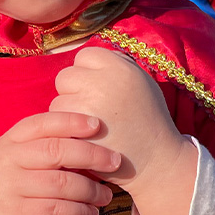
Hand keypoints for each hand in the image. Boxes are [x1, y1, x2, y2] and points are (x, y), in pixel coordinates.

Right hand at [0, 111, 120, 214]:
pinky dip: (80, 212)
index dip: (72, 121)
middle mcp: (7, 160)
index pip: (43, 123)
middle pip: (57, 151)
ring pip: (61, 183)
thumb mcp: (13, 160)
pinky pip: (56, 210)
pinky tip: (91, 214)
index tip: (98, 125)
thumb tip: (87, 136)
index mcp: (9, 141)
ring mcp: (9, 189)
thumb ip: (40, 147)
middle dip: (93, 154)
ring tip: (106, 195)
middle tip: (116, 162)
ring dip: (91, 189)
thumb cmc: (5, 189)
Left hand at [51, 47, 191, 194]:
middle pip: (65, 76)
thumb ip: (118, 64)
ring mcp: (89, 106)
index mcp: (120, 67)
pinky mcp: (78, 131)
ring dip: (69, 113)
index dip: (87, 72)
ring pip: (58, 101)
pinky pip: (58, 123)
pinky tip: (86, 138)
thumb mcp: (143, 82)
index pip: (85, 55)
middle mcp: (103, 82)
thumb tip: (90, 58)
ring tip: (90, 126)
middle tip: (91, 108)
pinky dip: (67, 131)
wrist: (156, 159)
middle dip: (73, 91)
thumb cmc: (149, 119)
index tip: (96, 88)